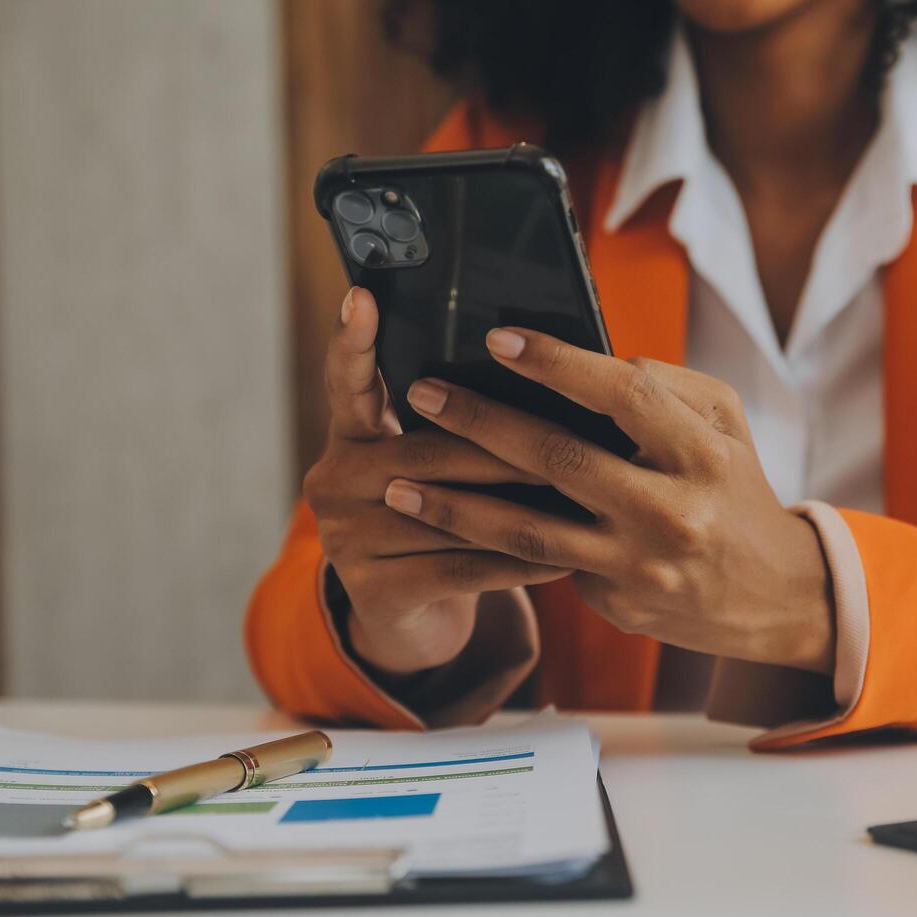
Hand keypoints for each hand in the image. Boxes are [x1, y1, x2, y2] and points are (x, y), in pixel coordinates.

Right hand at [304, 291, 570, 676]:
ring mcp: (345, 539)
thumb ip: (461, 428)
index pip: (348, 381)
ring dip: (519, 508)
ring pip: (445, 513)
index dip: (353, 340)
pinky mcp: (373, 591)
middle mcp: (333, 480)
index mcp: (350, 437)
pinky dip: (517, 563)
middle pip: (423, 453)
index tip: (362, 296)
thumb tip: (539, 376)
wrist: (414, 620)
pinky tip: (566, 558)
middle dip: (500, 449)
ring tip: (583, 497)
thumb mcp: (440, 470)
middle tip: (568, 439)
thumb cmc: (445, 523)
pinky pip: (458, 569)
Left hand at [384, 328, 834, 673]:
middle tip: (422, 394)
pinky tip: (445, 524)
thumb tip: (579, 363)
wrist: (771, 595)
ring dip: (454, 507)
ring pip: (528, 533)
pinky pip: (544, 566)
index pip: (621, 396)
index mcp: (701, 454)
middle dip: (480, 424)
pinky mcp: (615, 604)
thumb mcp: (723, 424)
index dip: (556, 364)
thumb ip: (661, 387)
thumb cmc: (735, 488)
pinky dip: (491, 543)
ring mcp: (639, 566)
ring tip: (397, 485)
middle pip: (558, 460)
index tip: (498, 340)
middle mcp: (670, 512)